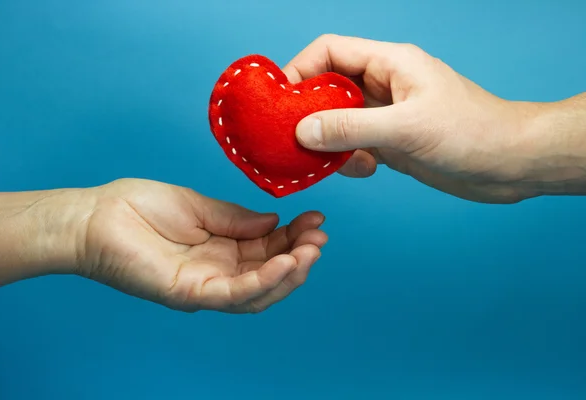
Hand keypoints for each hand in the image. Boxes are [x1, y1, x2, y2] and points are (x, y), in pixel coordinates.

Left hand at [72, 179, 326, 312]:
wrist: (96, 216)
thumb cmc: (139, 207)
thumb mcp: (199, 206)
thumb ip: (237, 218)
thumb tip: (274, 221)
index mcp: (222, 248)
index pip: (269, 248)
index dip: (295, 236)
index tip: (316, 218)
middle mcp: (219, 270)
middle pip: (271, 273)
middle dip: (300, 255)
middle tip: (320, 235)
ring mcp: (207, 285)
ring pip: (261, 291)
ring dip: (291, 273)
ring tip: (311, 249)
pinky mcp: (192, 293)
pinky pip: (236, 293)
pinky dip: (265, 281)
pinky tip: (287, 261)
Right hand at [284, 34, 577, 202]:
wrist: (511, 163)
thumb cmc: (472, 132)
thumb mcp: (406, 128)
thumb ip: (352, 128)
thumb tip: (303, 130)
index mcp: (389, 63)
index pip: (330, 51)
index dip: (300, 70)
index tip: (280, 102)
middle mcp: (384, 85)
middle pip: (328, 88)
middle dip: (308, 113)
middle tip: (291, 139)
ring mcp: (387, 115)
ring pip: (338, 121)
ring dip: (328, 142)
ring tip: (330, 162)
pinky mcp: (392, 142)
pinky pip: (354, 145)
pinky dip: (348, 159)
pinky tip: (363, 170)